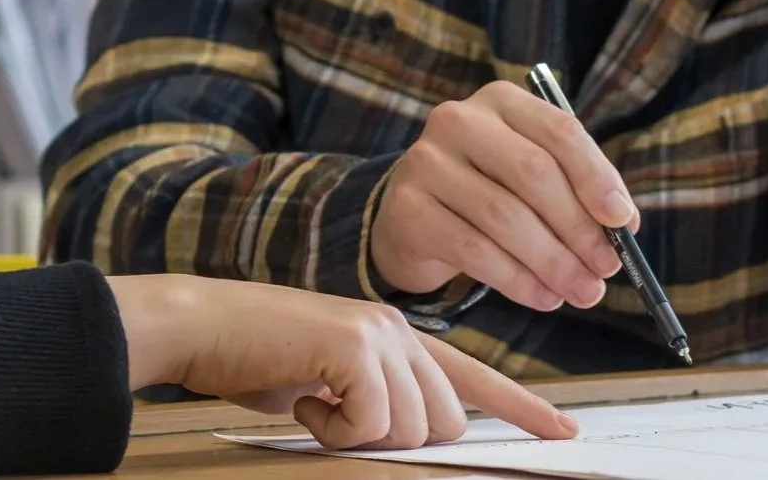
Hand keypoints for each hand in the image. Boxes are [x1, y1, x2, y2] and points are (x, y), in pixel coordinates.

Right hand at [106, 273, 576, 449]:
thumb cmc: (255, 359)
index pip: (474, 375)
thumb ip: (375, 399)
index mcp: (398, 336)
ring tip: (313, 402)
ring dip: (357, 436)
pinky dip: (333, 430)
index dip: (522, 407)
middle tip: (335, 416)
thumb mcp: (328, 382)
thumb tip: (414, 438)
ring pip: (413, 429)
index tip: (565, 432)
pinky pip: (371, 424)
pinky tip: (301, 397)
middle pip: (446, 422)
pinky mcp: (353, 345)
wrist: (201, 325)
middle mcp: (399, 329)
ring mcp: (379, 333)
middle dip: (395, 440)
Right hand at [369, 80, 633, 314]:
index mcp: (501, 101)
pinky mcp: (408, 208)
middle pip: (533, 173)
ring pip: (506, 216)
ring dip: (553, 262)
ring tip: (582, 292)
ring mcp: (426, 162)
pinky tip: (543, 297)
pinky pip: (474, 250)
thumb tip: (623, 225)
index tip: (623, 221)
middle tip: (605, 270)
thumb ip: (577, 192)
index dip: (597, 177)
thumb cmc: (490, 193)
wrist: (415, 218)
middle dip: (578, 228)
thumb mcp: (531, 179)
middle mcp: (458, 120)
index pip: (559, 131)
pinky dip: (518, 280)